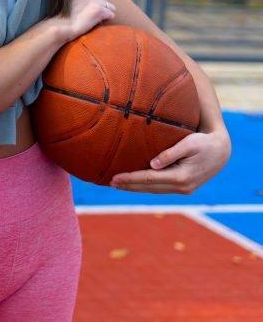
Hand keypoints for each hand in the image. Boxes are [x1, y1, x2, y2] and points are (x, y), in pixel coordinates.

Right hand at [60, 0, 115, 41]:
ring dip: (104, 15)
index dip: (91, 9)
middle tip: (92, 21)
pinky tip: (98, 25)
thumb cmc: (59, 25)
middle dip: (100, 10)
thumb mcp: (65, 11)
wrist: (59, 28)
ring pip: (109, 7)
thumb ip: (73, 7)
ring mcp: (93, 1)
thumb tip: (80, 14)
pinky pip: (111, 15)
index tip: (86, 17)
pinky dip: (107, 21)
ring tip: (94, 24)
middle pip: (102, 2)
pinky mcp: (99, 9)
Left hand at [109, 130, 231, 193]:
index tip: (114, 178)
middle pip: (149, 188)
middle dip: (129, 185)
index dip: (130, 179)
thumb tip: (153, 164)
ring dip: (135, 188)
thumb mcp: (189, 143)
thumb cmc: (204, 142)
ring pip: (154, 190)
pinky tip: (135, 185)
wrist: (222, 151)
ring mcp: (184, 189)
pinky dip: (146, 187)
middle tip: (110, 182)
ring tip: (118, 185)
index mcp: (182, 177)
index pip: (149, 179)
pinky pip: (160, 189)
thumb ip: (170, 153)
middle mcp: (183, 187)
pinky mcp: (184, 188)